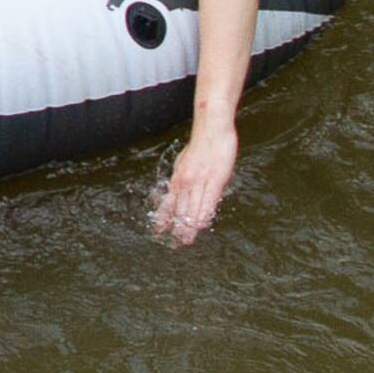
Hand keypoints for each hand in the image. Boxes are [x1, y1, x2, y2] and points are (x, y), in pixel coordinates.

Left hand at [153, 122, 238, 246]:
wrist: (212, 128)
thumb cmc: (202, 146)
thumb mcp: (186, 163)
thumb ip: (184, 179)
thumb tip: (182, 193)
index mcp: (178, 178)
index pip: (169, 203)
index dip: (164, 218)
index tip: (159, 232)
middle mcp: (185, 181)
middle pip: (180, 210)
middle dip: (177, 228)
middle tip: (175, 244)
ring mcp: (199, 181)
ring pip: (192, 209)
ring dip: (189, 227)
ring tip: (187, 241)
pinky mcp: (214, 179)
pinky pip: (208, 202)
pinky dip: (204, 215)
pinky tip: (202, 225)